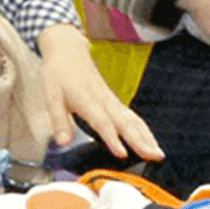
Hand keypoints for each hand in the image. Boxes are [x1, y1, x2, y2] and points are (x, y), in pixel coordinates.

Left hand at [33, 25, 162, 160]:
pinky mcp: (115, 101)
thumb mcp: (51, 96)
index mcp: (87, 101)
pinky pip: (132, 117)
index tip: (122, 154)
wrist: (68, 51)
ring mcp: (112, 101)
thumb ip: (58, 120)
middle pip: (125, 123)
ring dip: (147, 137)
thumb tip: (62, 143)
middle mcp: (104, 101)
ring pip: (133, 121)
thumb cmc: (59, 74)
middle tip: (154, 156)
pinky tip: (151, 142)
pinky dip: (144, 130)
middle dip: (140, 141)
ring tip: (158, 154)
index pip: (102, 122)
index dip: (112, 139)